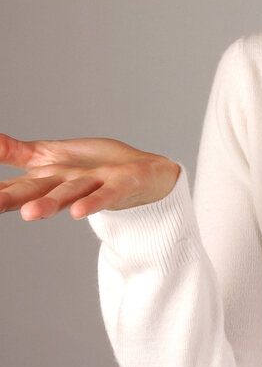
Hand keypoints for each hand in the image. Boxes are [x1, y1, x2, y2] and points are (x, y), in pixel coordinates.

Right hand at [0, 134, 180, 219]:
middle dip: (10, 201)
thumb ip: (14, 152)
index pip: (11, 186)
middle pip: (34, 193)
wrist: (144, 177)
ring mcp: (92, 186)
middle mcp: (64, 186)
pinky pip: (105, 194)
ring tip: (30, 214)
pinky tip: (78, 213)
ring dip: (48, 205)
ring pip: (67, 195)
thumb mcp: (48, 155)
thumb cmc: (93, 168)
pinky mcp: (120, 184)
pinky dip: (92, 202)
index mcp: (45, 180)